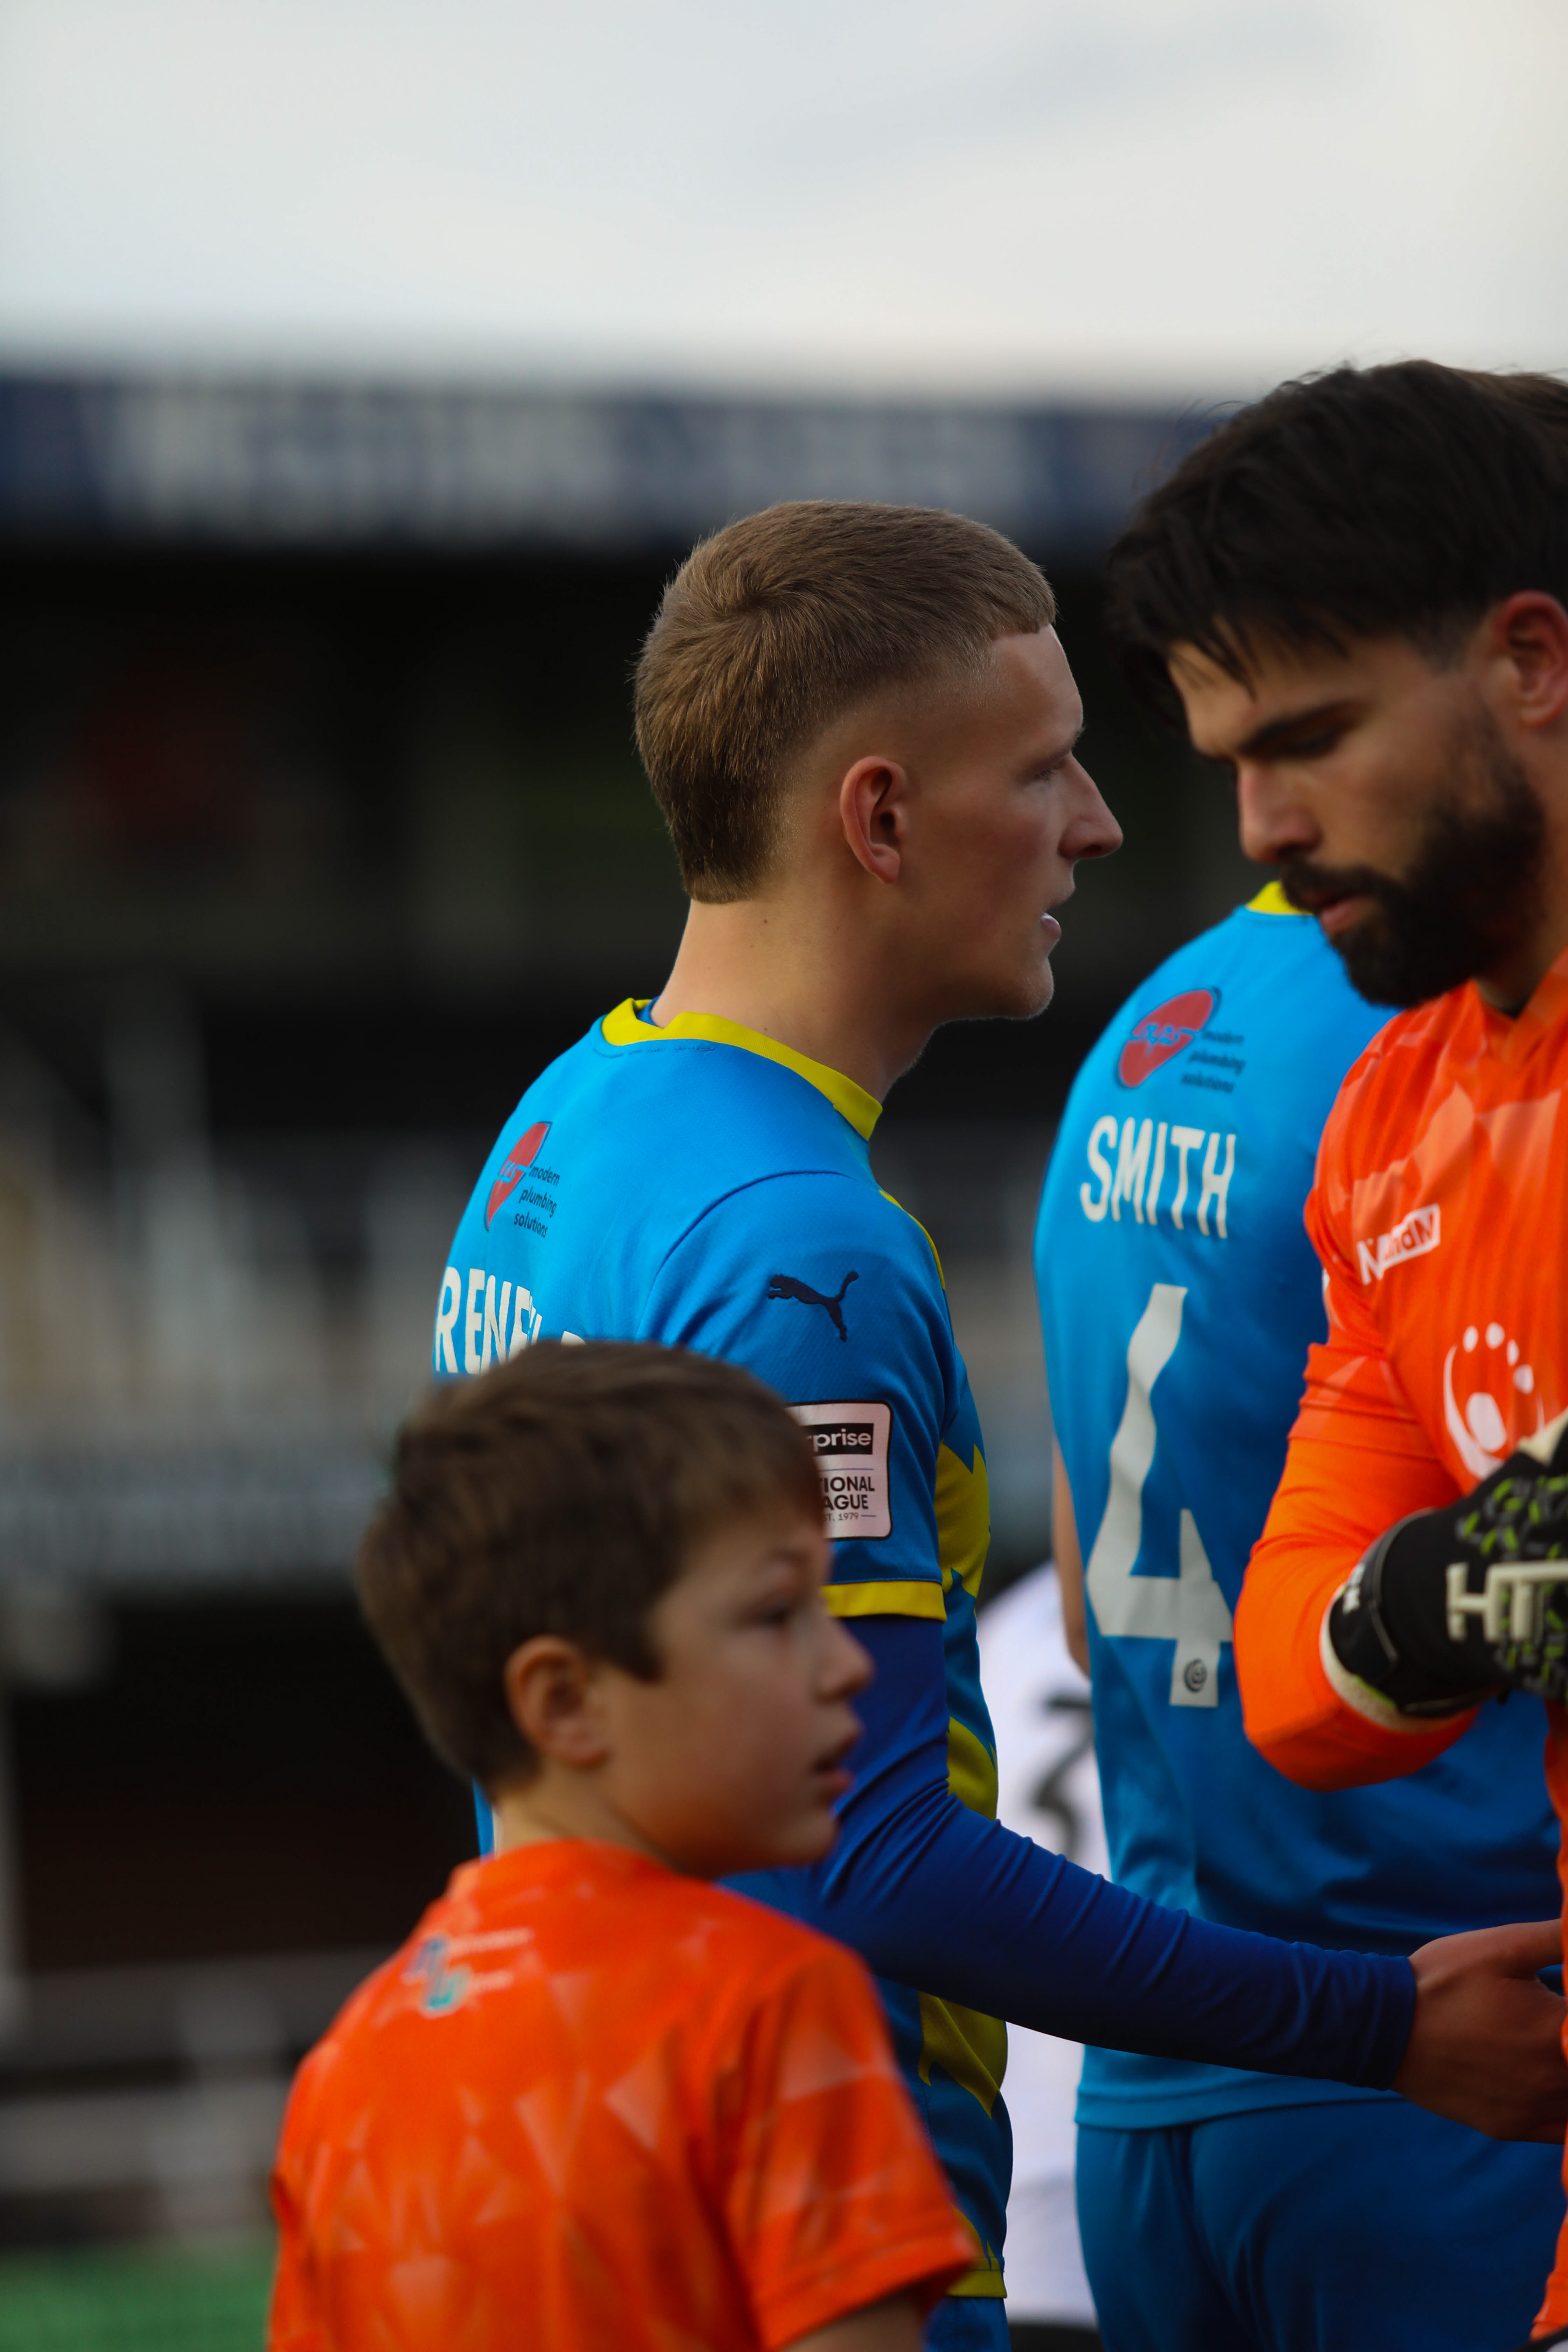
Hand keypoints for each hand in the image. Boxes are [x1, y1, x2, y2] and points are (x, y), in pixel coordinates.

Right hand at [1393, 1920, 1567, 2142]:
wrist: (1386, 2027)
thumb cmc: (1445, 1980)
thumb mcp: (1503, 1946)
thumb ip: (1560, 1939)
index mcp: (1560, 2028)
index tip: (1558, 1996)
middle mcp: (1556, 2077)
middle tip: (1548, 2020)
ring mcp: (1535, 2108)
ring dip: (1566, 2067)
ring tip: (1542, 2043)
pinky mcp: (1512, 2126)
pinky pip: (1564, 2130)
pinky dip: (1565, 2109)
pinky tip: (1548, 2082)